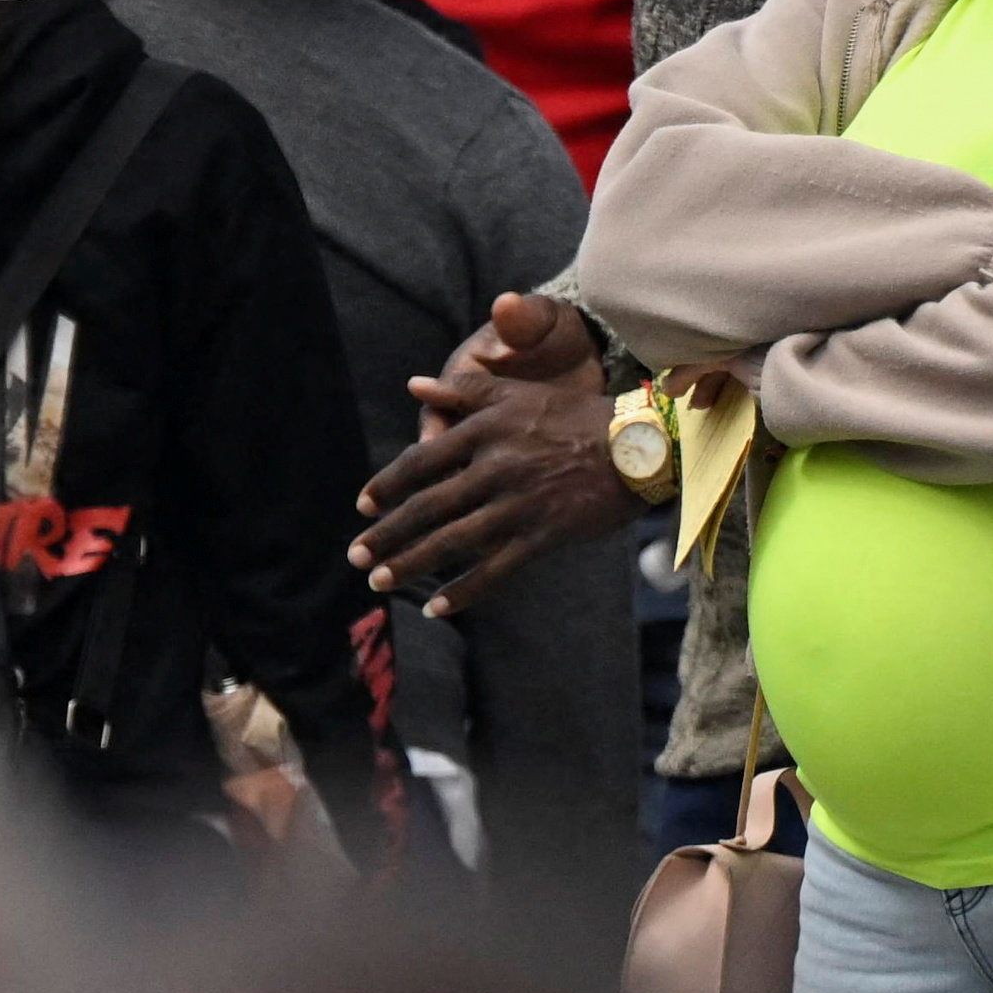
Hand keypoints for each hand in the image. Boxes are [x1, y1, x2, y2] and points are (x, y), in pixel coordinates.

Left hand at [354, 287, 632, 617]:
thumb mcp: (516, 393)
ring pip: (453, 540)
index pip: (423, 461)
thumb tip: (414, 385)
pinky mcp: (542, 535)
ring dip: (411, 563)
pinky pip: (495, 569)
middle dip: (387, 533)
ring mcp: (518, 505)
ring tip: (379, 582)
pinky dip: (464, 590)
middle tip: (356, 555)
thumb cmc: (575, 415)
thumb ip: (463, 391)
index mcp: (486, 431)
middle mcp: (495, 469)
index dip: (389, 484)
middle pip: (429, 506)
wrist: (637, 445)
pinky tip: (437, 606)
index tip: (363, 505)